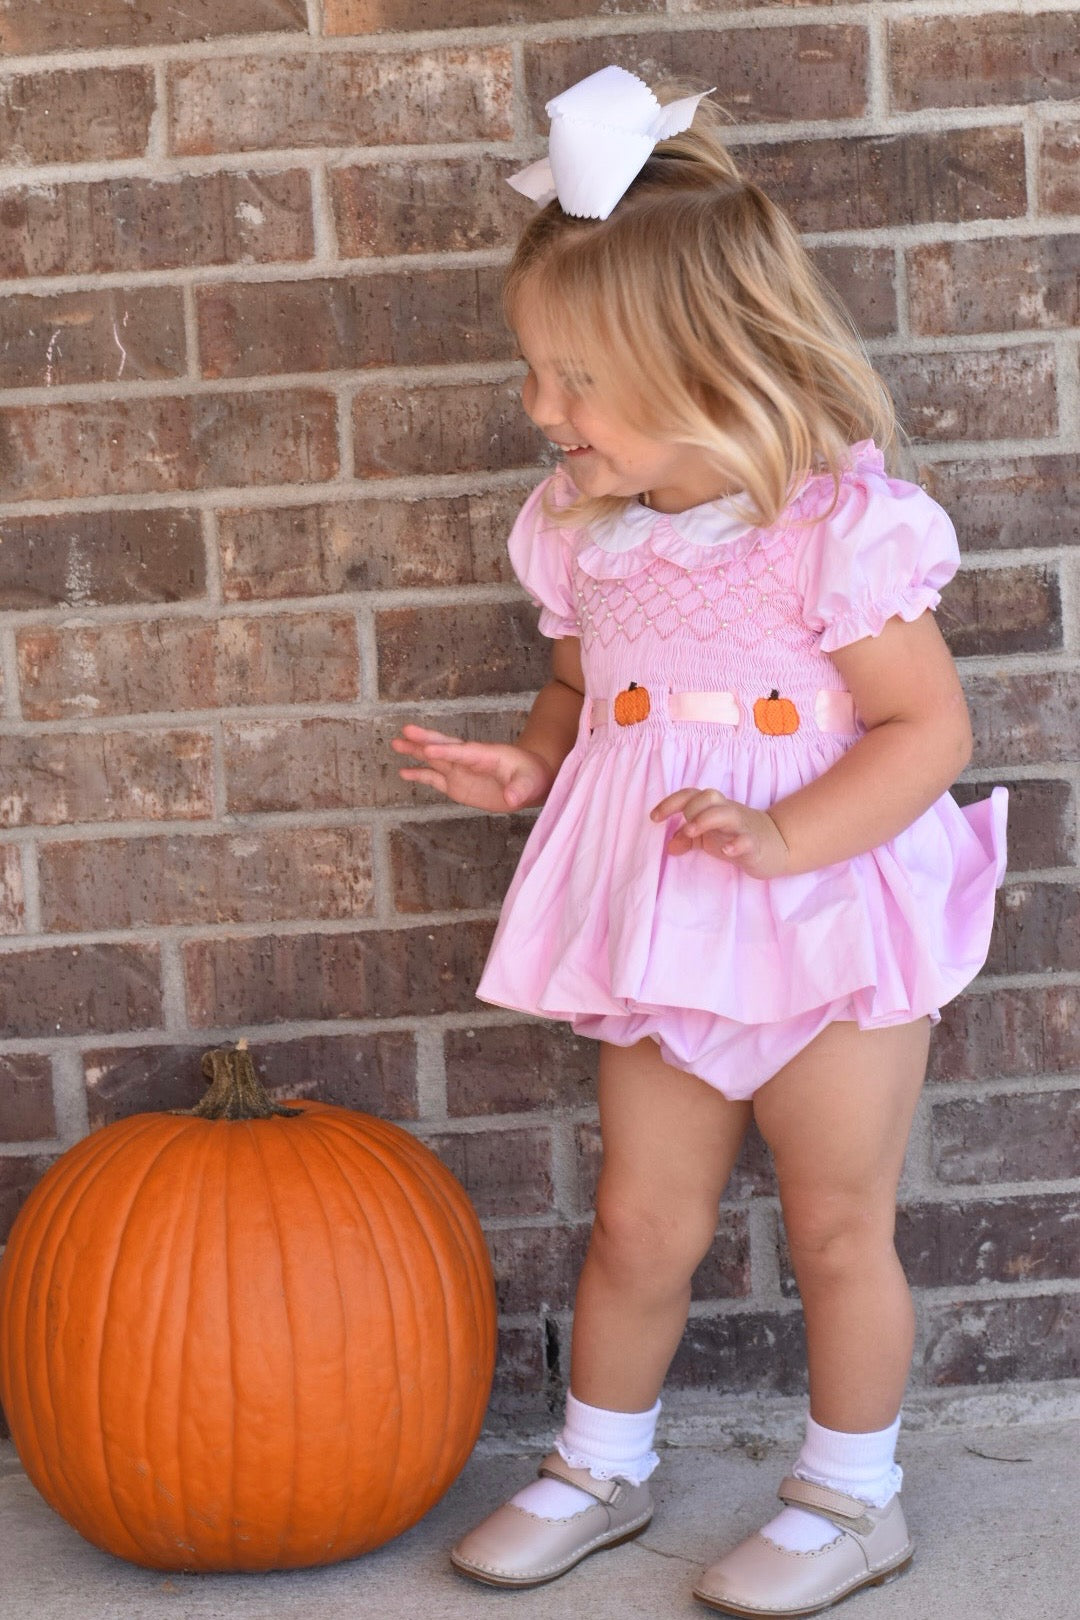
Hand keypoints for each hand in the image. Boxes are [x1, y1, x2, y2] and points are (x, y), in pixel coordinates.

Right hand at [391, 724, 554, 812]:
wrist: (530, 780)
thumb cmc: (531, 776)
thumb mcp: (529, 783)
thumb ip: (520, 789)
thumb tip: (511, 798)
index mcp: (485, 755)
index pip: (463, 752)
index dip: (447, 750)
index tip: (429, 748)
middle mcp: (468, 760)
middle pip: (444, 747)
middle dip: (425, 739)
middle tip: (405, 730)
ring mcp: (460, 771)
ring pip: (434, 759)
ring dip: (416, 752)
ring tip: (395, 744)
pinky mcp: (457, 785)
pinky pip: (434, 779)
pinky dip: (419, 775)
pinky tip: (404, 772)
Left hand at [650, 787, 790, 879]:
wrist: (778, 844)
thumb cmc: (736, 836)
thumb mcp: (709, 837)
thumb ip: (688, 839)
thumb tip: (669, 846)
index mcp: (713, 808)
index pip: (690, 795)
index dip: (670, 803)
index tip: (654, 818)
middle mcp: (727, 812)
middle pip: (708, 797)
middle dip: (691, 809)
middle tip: (684, 829)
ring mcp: (742, 827)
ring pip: (726, 813)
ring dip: (706, 820)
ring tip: (690, 831)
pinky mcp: (755, 844)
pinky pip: (747, 840)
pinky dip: (736, 844)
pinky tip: (726, 852)